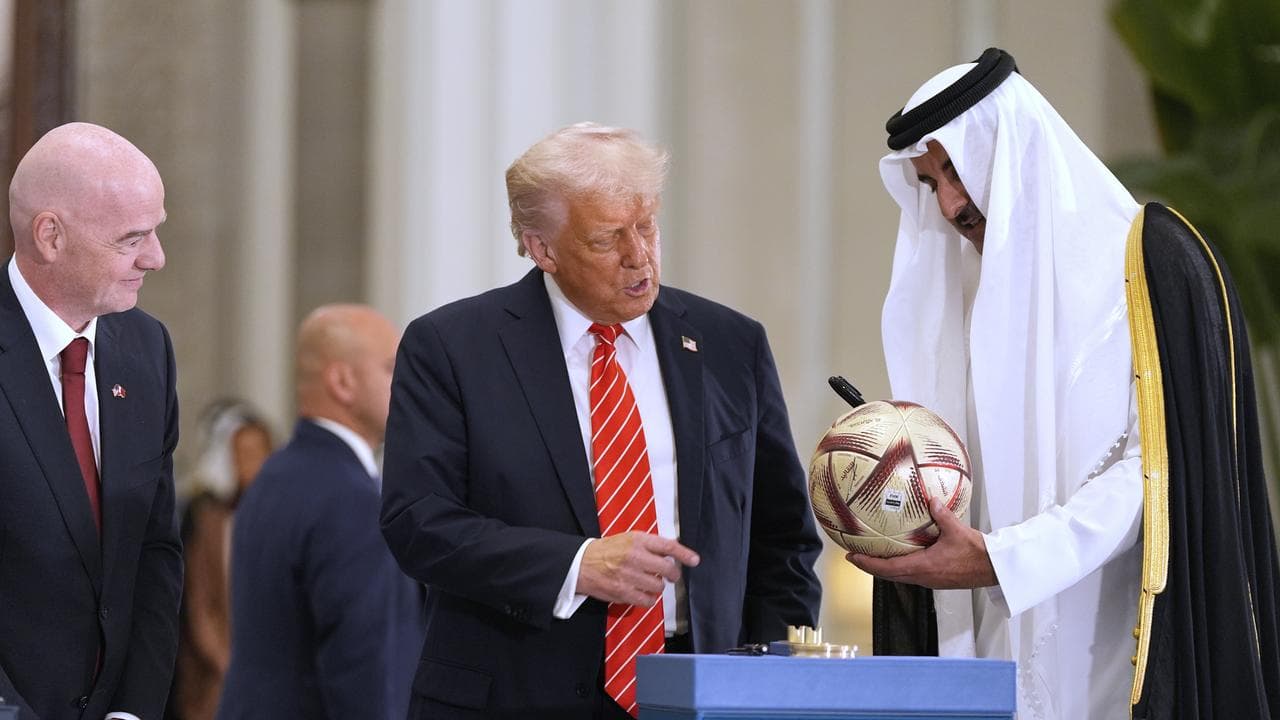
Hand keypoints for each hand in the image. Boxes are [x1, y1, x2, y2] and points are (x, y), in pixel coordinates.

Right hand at [577, 532, 699, 607]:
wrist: (581, 564)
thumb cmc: (607, 551)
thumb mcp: (628, 539)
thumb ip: (649, 545)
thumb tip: (672, 553)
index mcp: (637, 540)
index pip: (667, 546)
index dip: (684, 554)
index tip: (694, 560)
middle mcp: (634, 556)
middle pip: (667, 569)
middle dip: (672, 575)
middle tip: (670, 576)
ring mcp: (628, 575)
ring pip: (658, 586)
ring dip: (657, 587)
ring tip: (649, 583)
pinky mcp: (623, 592)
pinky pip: (647, 601)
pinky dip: (648, 599)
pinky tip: (642, 593)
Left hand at [847, 497, 996, 588]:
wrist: (994, 570)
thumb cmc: (977, 554)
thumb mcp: (957, 530)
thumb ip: (942, 514)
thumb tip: (930, 498)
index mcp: (923, 567)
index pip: (887, 568)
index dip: (867, 563)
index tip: (851, 556)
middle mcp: (922, 577)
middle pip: (888, 575)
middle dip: (869, 566)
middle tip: (854, 555)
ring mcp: (929, 580)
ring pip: (898, 577)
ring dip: (882, 568)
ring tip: (870, 556)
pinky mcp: (935, 580)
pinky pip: (909, 574)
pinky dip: (897, 567)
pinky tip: (898, 555)